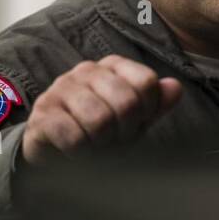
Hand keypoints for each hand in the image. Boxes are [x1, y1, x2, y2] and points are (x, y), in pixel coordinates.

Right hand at [22, 55, 182, 163]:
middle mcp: (87, 70)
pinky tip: (75, 153)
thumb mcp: (133, 121)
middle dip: (124, 132)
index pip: (146, 82)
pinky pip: (73, 136)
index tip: (134, 126)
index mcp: (113, 66)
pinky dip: (80, 153)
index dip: (146, 113)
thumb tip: (175, 87)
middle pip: (126, 101)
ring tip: (94, 147)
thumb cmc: (99, 134)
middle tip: (113, 142)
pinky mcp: (43, 113)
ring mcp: (61, 88)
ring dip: (101, 144)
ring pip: (99, 119)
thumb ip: (155, 105)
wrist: (55, 153)